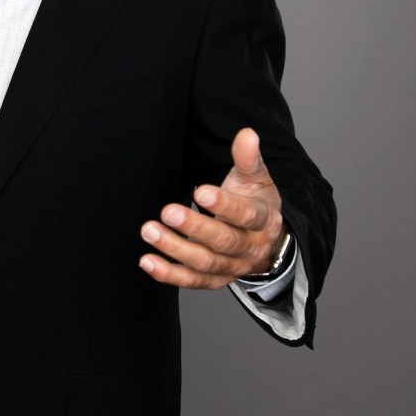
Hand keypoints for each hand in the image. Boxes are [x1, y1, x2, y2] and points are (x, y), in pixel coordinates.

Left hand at [139, 128, 284, 288]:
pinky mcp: (216, 279)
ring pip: (205, 263)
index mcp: (261, 219)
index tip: (201, 191)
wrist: (268, 241)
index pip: (245, 214)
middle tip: (167, 212)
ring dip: (175, 249)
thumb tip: (247, 134)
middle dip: (194, 227)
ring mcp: (233, 266)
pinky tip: (148, 262)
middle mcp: (249, 247)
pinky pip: (192, 281)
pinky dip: (169, 275)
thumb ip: (248, 158)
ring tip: (149, 232)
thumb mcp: (255, 179)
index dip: (224, 205)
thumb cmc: (255, 202)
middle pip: (223, 240)